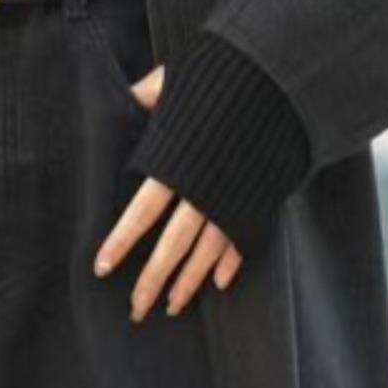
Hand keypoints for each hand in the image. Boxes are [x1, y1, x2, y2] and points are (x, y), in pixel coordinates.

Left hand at [92, 62, 246, 319]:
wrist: (284, 83)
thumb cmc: (225, 78)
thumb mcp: (180, 80)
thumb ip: (153, 92)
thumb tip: (130, 94)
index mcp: (177, 164)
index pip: (143, 211)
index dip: (122, 241)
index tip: (103, 267)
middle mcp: (204, 190)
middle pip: (173, 245)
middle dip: (153, 280)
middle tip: (135, 310)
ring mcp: (234, 200)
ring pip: (207, 252)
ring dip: (188, 282)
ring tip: (171, 307)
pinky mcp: (259, 201)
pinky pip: (243, 239)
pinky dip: (230, 262)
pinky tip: (219, 283)